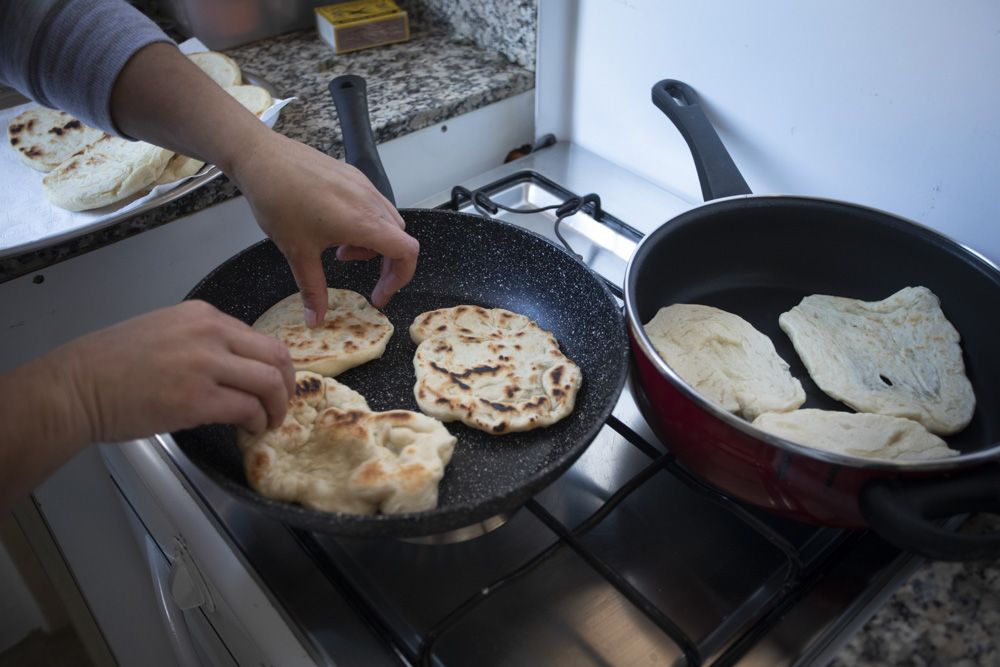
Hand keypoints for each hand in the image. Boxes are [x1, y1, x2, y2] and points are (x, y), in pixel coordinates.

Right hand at [53, 300, 294, 440]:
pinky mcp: (198, 400)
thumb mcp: (164, 332)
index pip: (259, 338)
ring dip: (277, 407)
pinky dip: (257, 422)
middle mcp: (210, 334)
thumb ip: (202, 342)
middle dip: (288, 385)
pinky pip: (248, 409)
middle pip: (276, 357)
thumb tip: (234, 366)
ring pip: (270, 383)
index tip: (274, 383)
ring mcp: (206, 366)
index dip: (274, 366)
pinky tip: (249, 429)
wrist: (76, 387)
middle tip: (282, 404)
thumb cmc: (110, 366)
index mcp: (202, 316)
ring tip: (269, 422)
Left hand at [230, 130, 419, 325]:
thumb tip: (316, 319)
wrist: (261, 158)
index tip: (381, 293)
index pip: (407, 252)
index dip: (401, 278)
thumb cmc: (278, 198)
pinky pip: (373, 204)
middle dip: (386, 264)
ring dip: (374, 243)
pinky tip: (334, 228)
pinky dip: (365, 224)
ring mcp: (362, 185)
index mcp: (362, 222)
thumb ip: (312, 290)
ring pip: (388, 221)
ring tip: (341, 251)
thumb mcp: (297, 253)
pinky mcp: (352, 176)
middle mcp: (369, 201)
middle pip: (399, 238)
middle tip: (365, 280)